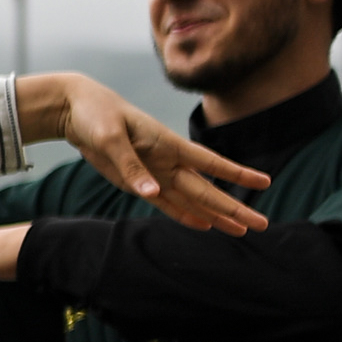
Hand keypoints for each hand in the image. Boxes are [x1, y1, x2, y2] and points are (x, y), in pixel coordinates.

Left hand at [22, 74, 269, 233]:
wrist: (77, 111)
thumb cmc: (97, 116)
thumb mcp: (111, 138)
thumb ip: (131, 166)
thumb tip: (153, 193)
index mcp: (168, 144)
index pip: (211, 162)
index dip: (237, 174)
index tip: (264, 184)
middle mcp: (168, 162)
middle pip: (207, 190)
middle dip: (233, 208)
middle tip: (260, 225)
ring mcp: (155, 173)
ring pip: (192, 199)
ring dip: (216, 216)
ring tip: (239, 231)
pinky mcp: (138, 183)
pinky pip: (166, 204)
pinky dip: (185, 215)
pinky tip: (205, 226)